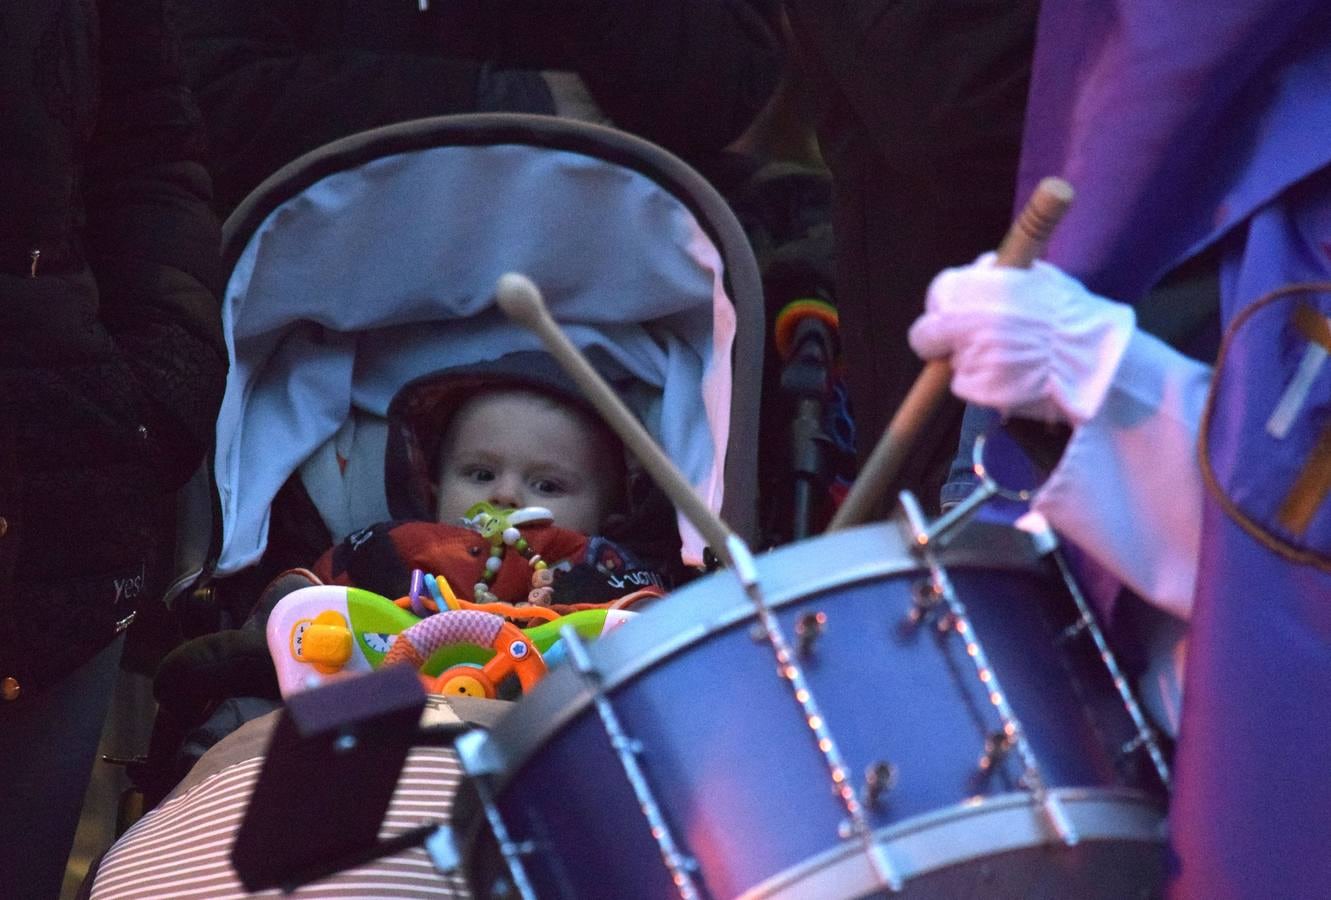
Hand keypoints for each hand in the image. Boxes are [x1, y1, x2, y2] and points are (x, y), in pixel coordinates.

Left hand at [908, 253, 1135, 423]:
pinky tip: (1011, 378)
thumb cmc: (1070, 316)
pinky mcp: (977, 387)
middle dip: (940, 340)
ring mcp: (969, 356)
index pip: (939, 293)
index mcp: (979, 286)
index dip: (945, 307)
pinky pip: (966, 386)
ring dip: (970, 361)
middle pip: (926, 335)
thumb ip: (998, 276)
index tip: (955, 314)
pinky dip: (982, 384)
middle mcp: (965, 321)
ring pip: (951, 362)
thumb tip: (978, 272)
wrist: (1092, 359)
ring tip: (1009, 360)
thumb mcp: (1037, 278)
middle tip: (968, 342)